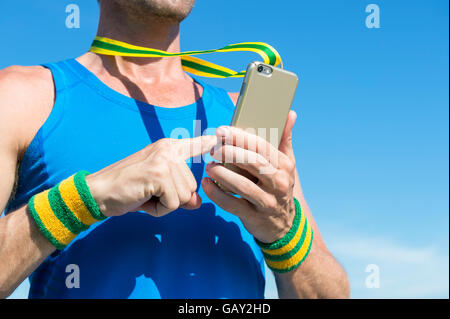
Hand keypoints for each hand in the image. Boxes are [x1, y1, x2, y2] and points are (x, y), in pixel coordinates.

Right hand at [86, 135, 216, 216]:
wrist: (98, 192)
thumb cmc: (127, 189)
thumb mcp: (158, 189)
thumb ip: (180, 192)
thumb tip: (198, 202)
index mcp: (168, 148)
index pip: (194, 144)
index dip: (208, 143)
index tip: (221, 137)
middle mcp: (168, 150)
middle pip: (191, 186)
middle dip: (172, 198)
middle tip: (148, 192)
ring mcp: (164, 160)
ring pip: (184, 196)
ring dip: (164, 205)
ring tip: (145, 195)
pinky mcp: (159, 174)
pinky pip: (172, 204)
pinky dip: (158, 210)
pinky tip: (142, 199)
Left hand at [202, 111, 297, 242]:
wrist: (284, 224)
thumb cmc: (279, 186)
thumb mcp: (286, 164)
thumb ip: (284, 139)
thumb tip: (290, 113)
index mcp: (284, 166)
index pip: (262, 147)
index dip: (241, 137)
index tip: (222, 130)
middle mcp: (278, 183)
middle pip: (253, 164)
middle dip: (230, 153)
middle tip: (212, 148)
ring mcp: (267, 202)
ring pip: (242, 186)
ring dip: (222, 174)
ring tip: (208, 166)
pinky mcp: (254, 217)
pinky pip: (233, 205)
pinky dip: (217, 195)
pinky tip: (206, 184)